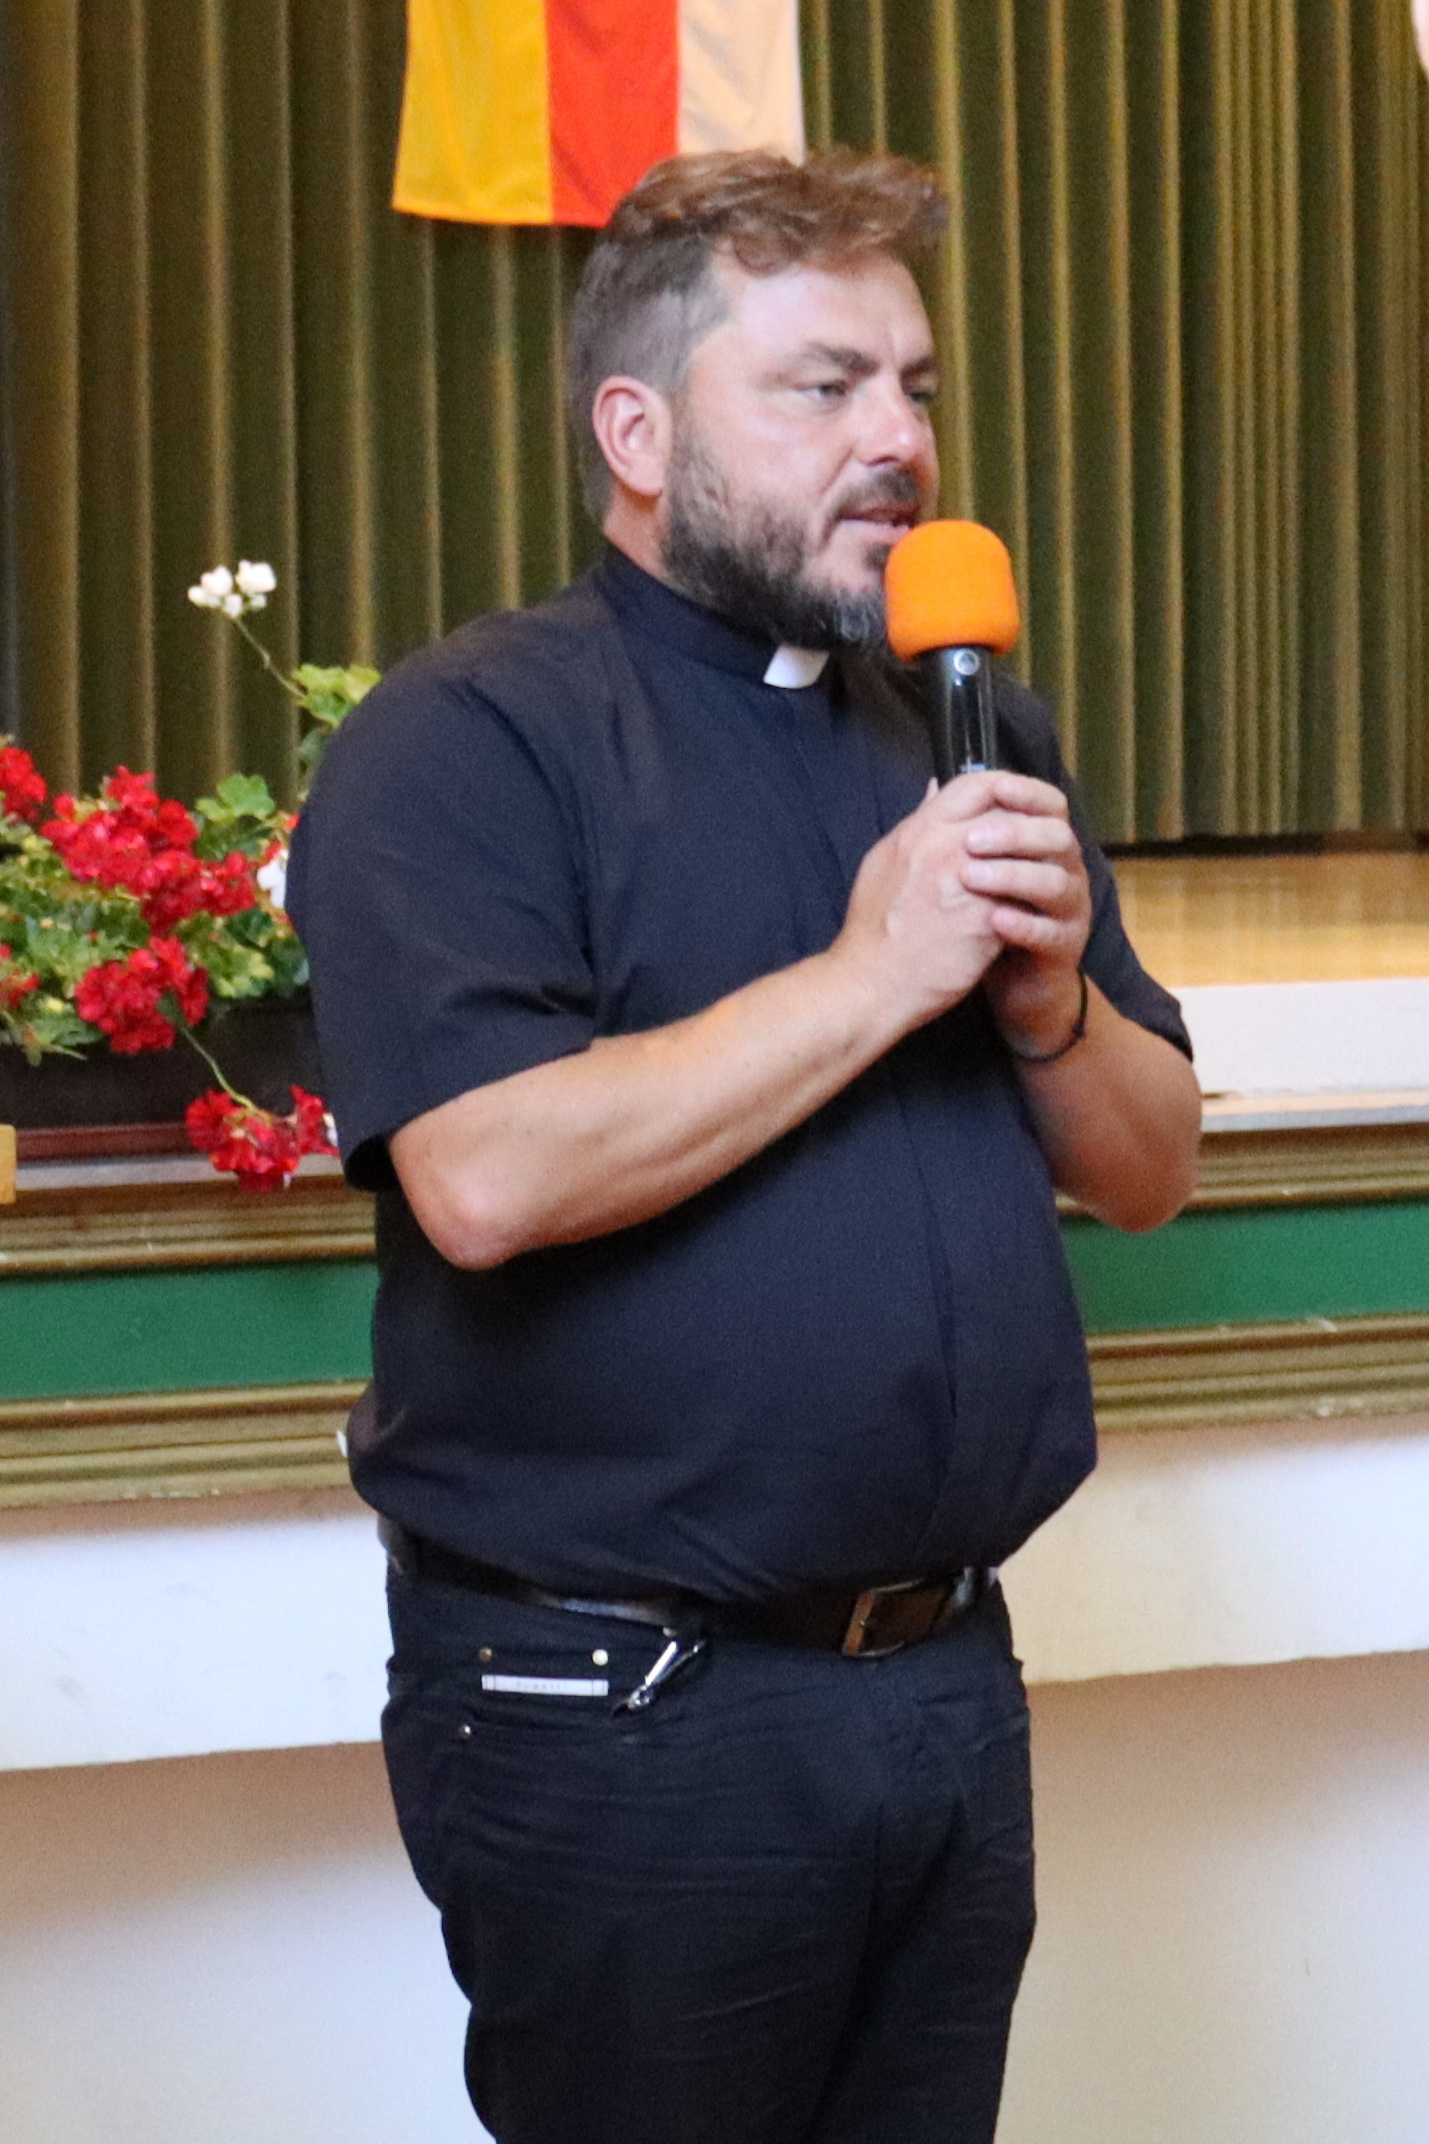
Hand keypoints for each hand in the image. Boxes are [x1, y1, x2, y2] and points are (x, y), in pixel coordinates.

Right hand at [832, 770, 1034, 1030]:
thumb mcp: (883, 861)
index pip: (976, 783)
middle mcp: (944, 849)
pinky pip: (1022, 901)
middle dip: (1027, 828)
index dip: (1003, 788)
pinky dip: (1027, 905)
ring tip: (1033, 879)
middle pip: (1008, 816)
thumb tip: (935, 790)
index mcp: (918, 831)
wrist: (871, 984)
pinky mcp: (985, 921)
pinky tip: (1024, 915)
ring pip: (1023, 857)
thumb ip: (916, 825)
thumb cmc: (873, 928)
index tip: (1013, 804)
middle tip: (1032, 845)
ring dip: (1033, 865)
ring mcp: (967, 884)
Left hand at [954, 775, 1092, 1055]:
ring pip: (1056, 883)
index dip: (1028, 793)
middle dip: (1014, 833)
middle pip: (1056, 837)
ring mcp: (1069, 911)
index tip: (997, 790)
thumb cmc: (987, 918)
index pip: (1050, 805)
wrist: (1011, 982)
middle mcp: (1065, 871)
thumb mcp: (970, 868)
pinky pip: (1050, 933)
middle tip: (971, 840)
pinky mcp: (1064, 949)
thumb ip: (959, 827)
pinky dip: (1022, 925)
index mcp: (1044, 846)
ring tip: (972, 878)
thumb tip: (935, 784)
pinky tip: (994, 922)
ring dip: (1013, 876)